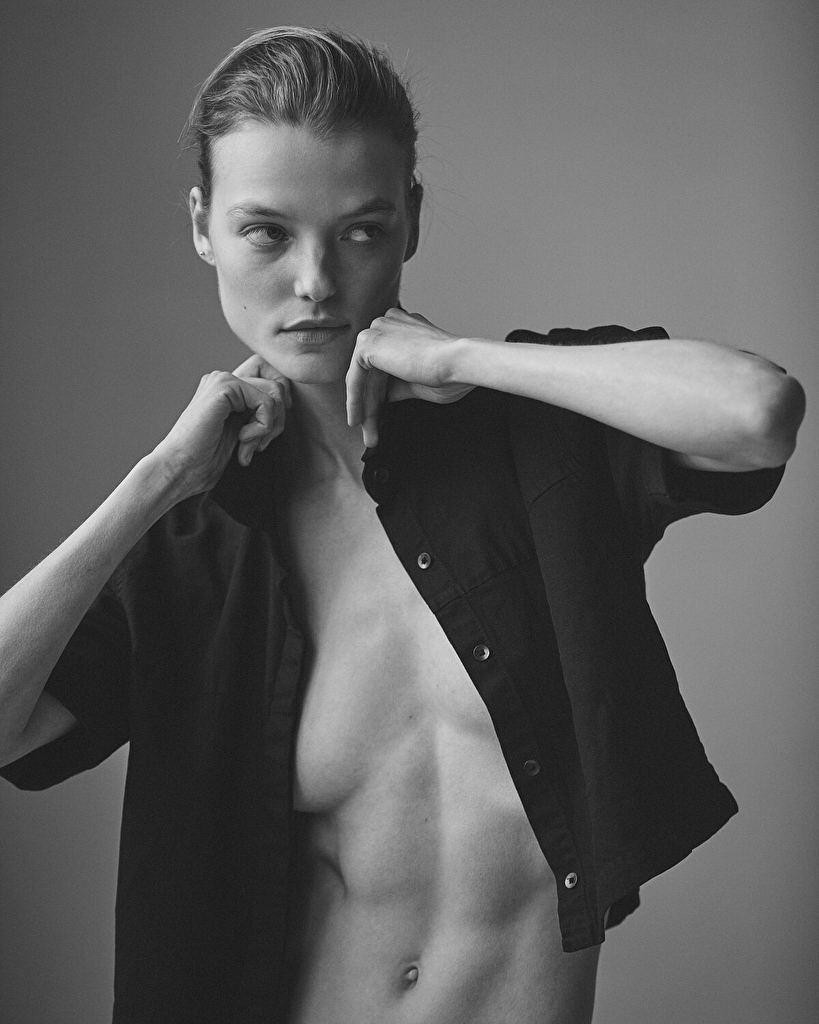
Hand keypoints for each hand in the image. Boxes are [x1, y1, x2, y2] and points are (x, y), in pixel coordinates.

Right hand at [152, 354, 289, 497]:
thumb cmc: (205, 459)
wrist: (178, 469)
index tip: (269, 432)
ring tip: (247, 445)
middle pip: (279, 384)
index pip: (273, 377)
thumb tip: (287, 402)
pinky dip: (262, 427)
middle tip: (257, 445)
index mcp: (227, 388)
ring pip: (276, 392)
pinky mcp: (224, 386)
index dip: (281, 404)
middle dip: (278, 420)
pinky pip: (267, 402)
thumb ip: (259, 414)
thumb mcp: (242, 432)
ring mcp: (223, 379)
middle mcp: (224, 378)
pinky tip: (242, 440)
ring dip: (269, 427)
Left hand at [346, 308, 474, 446]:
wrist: (460, 363)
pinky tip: (357, 419)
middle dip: (371, 405)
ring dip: (364, 408)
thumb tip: (384, 397)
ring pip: (363, 377)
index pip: (384, 365)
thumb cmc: (451, 373)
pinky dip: (355, 400)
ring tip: (368, 435)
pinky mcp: (368, 342)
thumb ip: (398, 385)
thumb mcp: (418, 382)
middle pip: (372, 373)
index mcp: (403, 327)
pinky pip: (355, 377)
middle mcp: (388, 324)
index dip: (379, 395)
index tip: (380, 418)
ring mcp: (377, 330)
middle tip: (371, 433)